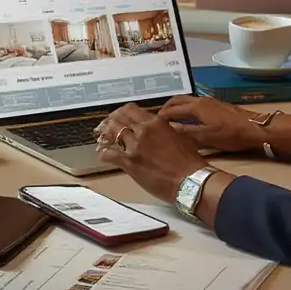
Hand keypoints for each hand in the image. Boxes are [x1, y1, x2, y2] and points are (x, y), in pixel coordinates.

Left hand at [94, 103, 209, 202]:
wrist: (189, 180)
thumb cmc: (189, 161)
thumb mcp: (179, 136)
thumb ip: (164, 129)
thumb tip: (156, 129)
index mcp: (155, 123)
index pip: (131, 110)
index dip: (122, 112)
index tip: (119, 115)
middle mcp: (143, 131)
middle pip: (118, 119)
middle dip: (110, 121)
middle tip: (105, 125)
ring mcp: (134, 147)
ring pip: (112, 133)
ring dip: (104, 134)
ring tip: (101, 137)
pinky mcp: (130, 163)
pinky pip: (110, 154)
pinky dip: (104, 153)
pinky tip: (103, 154)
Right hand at [156, 95, 268, 152]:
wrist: (255, 128)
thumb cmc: (230, 135)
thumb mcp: (206, 137)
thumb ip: (186, 132)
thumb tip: (169, 128)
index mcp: (196, 107)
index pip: (172, 109)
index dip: (161, 116)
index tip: (151, 124)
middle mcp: (200, 100)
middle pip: (178, 100)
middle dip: (166, 108)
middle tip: (158, 119)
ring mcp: (209, 101)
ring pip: (187, 100)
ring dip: (176, 107)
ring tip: (170, 119)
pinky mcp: (216, 105)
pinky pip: (194, 103)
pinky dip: (186, 108)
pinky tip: (188, 119)